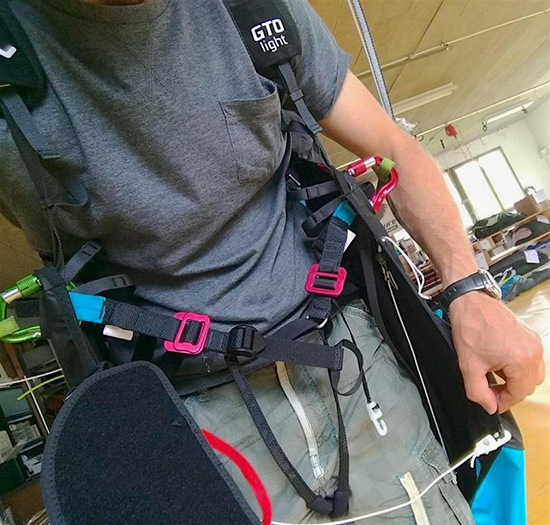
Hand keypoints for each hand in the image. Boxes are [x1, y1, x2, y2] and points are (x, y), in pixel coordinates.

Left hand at [449, 291, 544, 413]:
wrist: (470, 301)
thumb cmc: (470, 328)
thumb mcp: (469, 366)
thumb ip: (478, 392)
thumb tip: (490, 406)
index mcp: (522, 361)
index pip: (518, 395)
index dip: (502, 402)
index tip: (489, 401)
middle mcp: (535, 352)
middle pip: (527, 386)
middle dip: (508, 391)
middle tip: (488, 386)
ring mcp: (534, 342)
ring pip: (531, 374)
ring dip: (513, 379)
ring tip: (492, 373)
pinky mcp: (530, 335)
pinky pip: (530, 360)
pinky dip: (517, 366)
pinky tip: (498, 361)